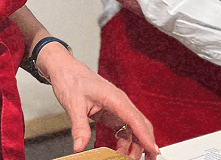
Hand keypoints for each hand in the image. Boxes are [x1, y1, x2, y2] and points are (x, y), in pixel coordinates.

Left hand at [42, 46, 159, 159]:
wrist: (67, 70)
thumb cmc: (72, 81)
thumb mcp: (73, 105)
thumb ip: (79, 127)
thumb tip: (79, 147)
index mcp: (115, 98)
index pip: (134, 119)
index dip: (145, 136)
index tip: (153, 149)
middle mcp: (120, 103)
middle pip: (141, 124)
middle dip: (147, 142)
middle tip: (150, 159)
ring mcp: (118, 108)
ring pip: (134, 129)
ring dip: (135, 145)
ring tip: (129, 159)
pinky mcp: (112, 113)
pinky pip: (124, 130)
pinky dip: (125, 143)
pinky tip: (119, 152)